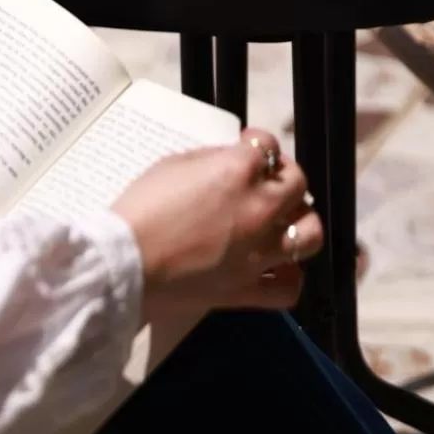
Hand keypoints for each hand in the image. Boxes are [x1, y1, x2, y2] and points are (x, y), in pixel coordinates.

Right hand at [112, 129, 321, 319]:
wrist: (123, 265)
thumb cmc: (141, 209)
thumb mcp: (175, 163)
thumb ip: (213, 159)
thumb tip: (232, 159)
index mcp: (238, 170)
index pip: (266, 145)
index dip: (256, 143)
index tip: (247, 147)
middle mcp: (259, 208)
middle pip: (297, 184)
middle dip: (282, 175)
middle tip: (265, 179)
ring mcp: (258, 252)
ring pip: (309, 233)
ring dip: (300, 221)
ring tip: (282, 220)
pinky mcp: (247, 289)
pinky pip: (289, 287)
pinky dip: (289, 275)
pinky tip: (275, 265)